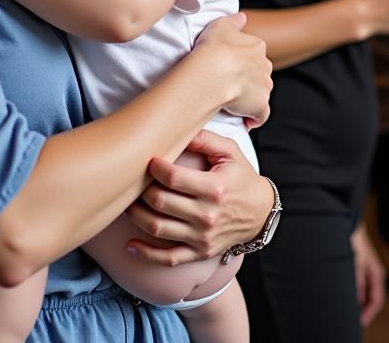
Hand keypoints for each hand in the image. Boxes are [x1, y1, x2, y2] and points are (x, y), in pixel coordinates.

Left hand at [124, 130, 274, 262]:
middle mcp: (207, 215)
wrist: (260, 214)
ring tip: (128, 204)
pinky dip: (146, 253)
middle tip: (135, 180)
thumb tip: (181, 130)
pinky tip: (131, 244)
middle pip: (161, 202)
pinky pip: (168, 258)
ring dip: (136, 216)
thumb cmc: (242, 178)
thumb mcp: (231, 152)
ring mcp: (202, 237)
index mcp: (215, 188)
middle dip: (142, 190)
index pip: (174, 178)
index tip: (148, 159)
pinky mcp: (199, 253)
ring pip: (158, 228)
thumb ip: (207, 139)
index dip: (155, 167)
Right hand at [194, 13, 272, 125]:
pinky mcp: (260, 104)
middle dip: (248, 80)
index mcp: (257, 47)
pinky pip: (261, 114)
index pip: (253, 55)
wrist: (213, 72)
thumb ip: (233, 21)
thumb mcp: (220, 25)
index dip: (242, 63)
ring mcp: (264, 85)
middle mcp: (265, 65)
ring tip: (233, 103)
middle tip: (229, 86)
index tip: (230, 69)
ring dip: (251, 98)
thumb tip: (242, 17)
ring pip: (261, 92)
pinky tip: (245, 121)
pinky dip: (255, 118)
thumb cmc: (213, 47)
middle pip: (259, 73)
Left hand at [350, 222, 386, 325]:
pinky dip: (352, 294)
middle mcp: (373, 275)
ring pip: (363, 295)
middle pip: (370, 300)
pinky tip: (342, 296)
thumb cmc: (353, 239)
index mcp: (376, 274)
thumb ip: (356, 280)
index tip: (359, 322)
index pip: (377, 300)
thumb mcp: (354, 261)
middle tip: (350, 318)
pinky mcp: (358, 270)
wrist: (347, 223)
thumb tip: (356, 299)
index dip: (368, 314)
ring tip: (344, 308)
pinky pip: (357, 288)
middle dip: (361, 310)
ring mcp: (366, 272)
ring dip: (356, 302)